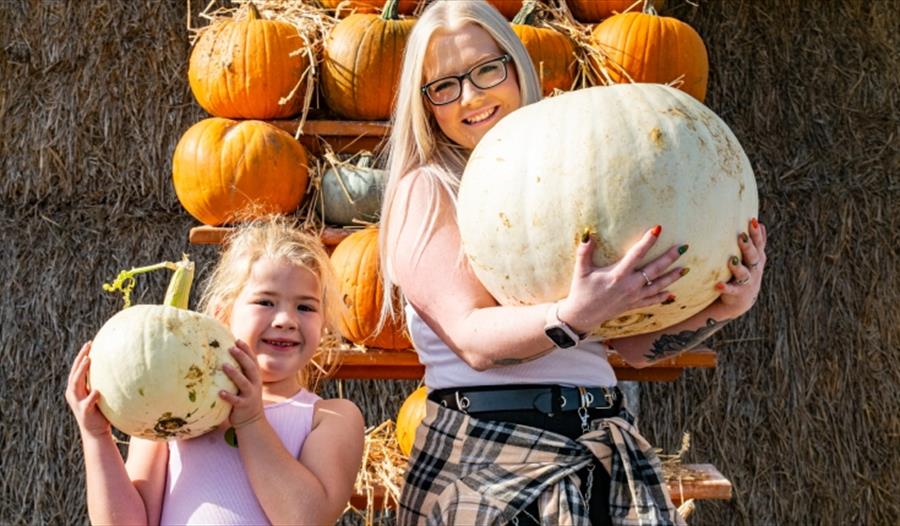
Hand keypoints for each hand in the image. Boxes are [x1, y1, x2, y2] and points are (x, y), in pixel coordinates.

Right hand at [64, 341, 110, 436]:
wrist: (96, 431)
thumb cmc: (100, 409)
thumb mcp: (100, 393)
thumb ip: (104, 382)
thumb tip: (121, 366)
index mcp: (76, 388)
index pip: (77, 368)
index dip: (81, 355)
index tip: (89, 343)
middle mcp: (74, 394)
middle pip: (74, 373)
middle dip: (80, 359)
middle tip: (88, 347)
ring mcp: (77, 403)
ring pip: (76, 385)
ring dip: (81, 372)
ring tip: (89, 360)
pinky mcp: (84, 413)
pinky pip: (87, 403)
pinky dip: (91, 397)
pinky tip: (97, 391)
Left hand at [220, 340, 264, 428]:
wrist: (252, 420)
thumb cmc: (244, 398)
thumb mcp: (246, 383)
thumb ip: (240, 372)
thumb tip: (223, 357)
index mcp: (255, 377)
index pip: (252, 360)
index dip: (246, 350)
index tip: (237, 340)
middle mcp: (255, 384)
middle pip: (250, 368)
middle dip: (242, 357)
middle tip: (231, 348)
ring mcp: (250, 395)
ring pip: (244, 382)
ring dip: (234, 374)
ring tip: (224, 366)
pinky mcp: (244, 405)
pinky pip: (236, 400)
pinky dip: (229, 396)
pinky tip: (220, 392)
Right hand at [558, 226, 687, 332]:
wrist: (582, 316)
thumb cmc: (581, 291)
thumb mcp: (581, 270)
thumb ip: (584, 252)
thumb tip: (588, 234)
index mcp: (618, 275)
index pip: (636, 254)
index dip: (648, 241)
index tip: (657, 229)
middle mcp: (629, 286)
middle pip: (654, 270)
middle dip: (669, 258)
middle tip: (683, 248)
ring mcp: (633, 297)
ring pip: (658, 286)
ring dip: (672, 277)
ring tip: (685, 269)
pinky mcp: (633, 305)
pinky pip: (651, 301)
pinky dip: (662, 297)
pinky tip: (672, 294)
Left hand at [715, 218, 766, 315]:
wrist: (742, 300)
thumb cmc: (745, 272)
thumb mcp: (753, 257)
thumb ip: (756, 242)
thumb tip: (759, 222)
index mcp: (757, 258)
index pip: (758, 244)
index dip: (756, 233)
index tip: (753, 221)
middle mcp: (754, 269)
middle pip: (753, 256)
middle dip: (748, 246)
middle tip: (741, 236)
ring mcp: (747, 282)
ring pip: (744, 274)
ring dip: (738, 267)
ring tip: (731, 260)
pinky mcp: (738, 293)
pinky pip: (732, 290)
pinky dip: (726, 288)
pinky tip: (718, 285)